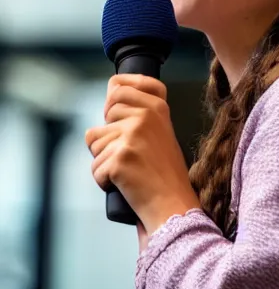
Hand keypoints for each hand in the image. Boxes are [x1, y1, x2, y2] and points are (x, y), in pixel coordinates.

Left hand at [85, 74, 200, 235]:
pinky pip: (96, 167)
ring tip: (130, 169)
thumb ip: (141, 113)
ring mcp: (132, 135)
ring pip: (95, 141)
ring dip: (105, 159)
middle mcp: (146, 116)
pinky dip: (105, 180)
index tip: (116, 108)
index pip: (121, 85)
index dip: (113, 95)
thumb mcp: (162, 131)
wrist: (173, 204)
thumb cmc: (165, 172)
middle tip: (130, 151)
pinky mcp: (119, 158)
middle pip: (105, 112)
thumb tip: (110, 98)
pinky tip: (125, 183)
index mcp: (158, 107)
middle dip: (109, 133)